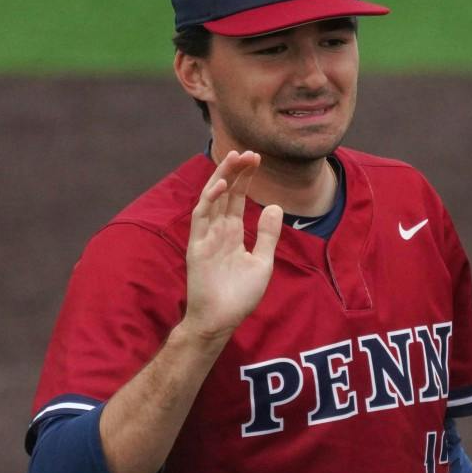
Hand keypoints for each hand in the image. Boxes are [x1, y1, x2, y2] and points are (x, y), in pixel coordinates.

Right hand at [180, 150, 283, 339]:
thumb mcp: (262, 261)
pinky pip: (200, 218)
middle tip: (249, 152)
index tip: (256, 159)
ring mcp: (205, 237)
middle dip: (236, 171)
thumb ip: (268, 235)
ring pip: (211, 199)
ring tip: (234, 158)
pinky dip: (208, 200)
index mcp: (232, 233)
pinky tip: (221, 186)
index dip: (246, 178)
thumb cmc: (240, 296)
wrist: (222, 320)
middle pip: (225, 193)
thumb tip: (276, 206)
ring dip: (222, 177)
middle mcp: (217, 231)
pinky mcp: (196, 246)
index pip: (237, 198)